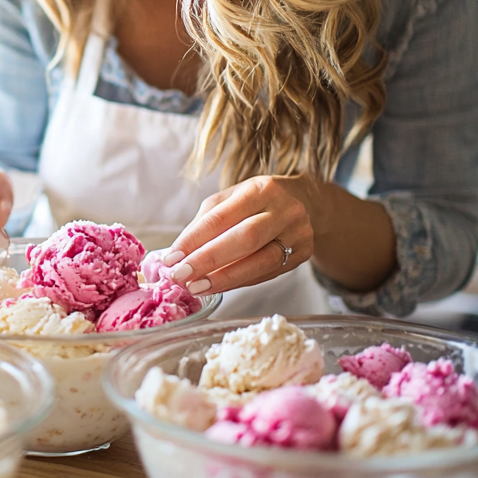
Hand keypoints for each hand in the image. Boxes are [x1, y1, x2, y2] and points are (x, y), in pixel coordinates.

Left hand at [158, 175, 315, 294]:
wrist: (306, 202)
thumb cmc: (257, 200)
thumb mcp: (230, 199)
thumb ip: (205, 222)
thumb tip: (177, 253)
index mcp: (260, 190)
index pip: (222, 217)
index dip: (194, 239)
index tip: (172, 257)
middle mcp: (284, 210)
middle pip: (245, 239)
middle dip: (209, 260)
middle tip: (181, 276)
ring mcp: (298, 234)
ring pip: (261, 262)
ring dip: (224, 279)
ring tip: (196, 287)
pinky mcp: (303, 255)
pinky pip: (268, 273)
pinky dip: (240, 281)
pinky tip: (219, 286)